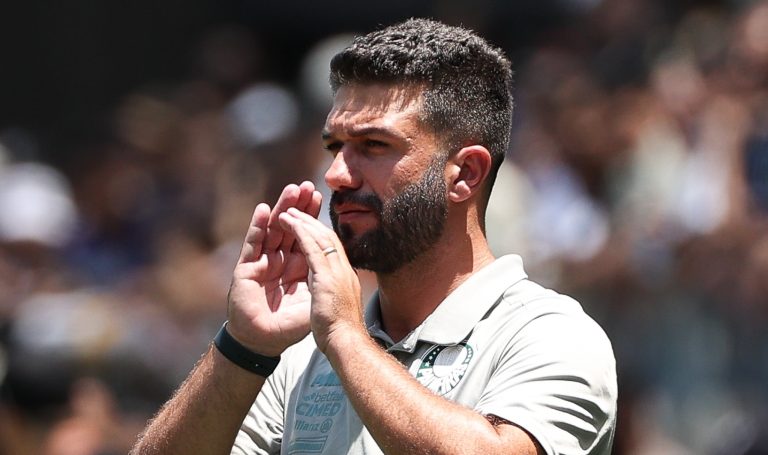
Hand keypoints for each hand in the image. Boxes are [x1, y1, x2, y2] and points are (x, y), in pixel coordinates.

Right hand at [226, 182, 321, 356]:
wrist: (265, 343)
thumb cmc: (290, 326)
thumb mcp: (314, 300)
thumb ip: (323, 280)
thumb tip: (338, 263)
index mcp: (298, 267)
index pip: (306, 236)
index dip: (312, 217)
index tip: (319, 196)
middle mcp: (280, 261)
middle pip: (290, 227)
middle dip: (299, 206)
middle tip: (306, 185)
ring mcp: (262, 263)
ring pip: (272, 229)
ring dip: (281, 208)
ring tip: (290, 189)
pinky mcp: (246, 269)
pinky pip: (253, 244)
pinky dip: (257, 226)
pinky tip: (262, 209)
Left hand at [278, 207, 363, 353]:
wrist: (346, 343)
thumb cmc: (341, 333)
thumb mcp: (337, 308)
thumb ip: (333, 296)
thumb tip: (330, 295)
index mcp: (345, 277)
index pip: (333, 247)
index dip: (319, 233)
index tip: (308, 223)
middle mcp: (343, 269)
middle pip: (328, 235)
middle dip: (312, 219)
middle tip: (299, 206)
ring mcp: (337, 270)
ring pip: (320, 236)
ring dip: (303, 220)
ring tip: (289, 210)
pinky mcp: (326, 275)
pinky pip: (311, 246)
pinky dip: (300, 231)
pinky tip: (289, 222)